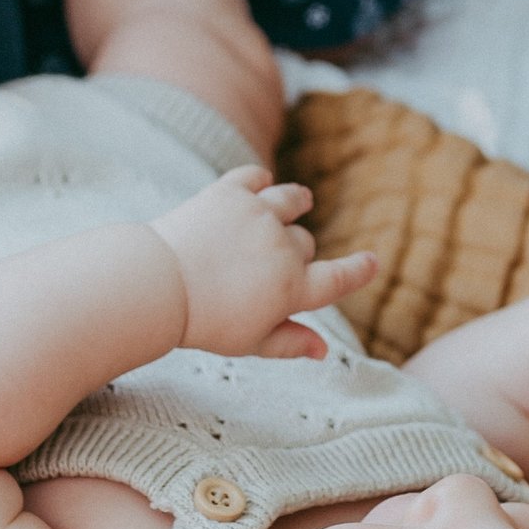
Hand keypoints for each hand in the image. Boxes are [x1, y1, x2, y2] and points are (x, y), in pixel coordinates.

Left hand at [151, 170, 377, 360]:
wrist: (156, 286)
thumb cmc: (202, 321)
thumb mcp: (248, 342)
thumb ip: (289, 342)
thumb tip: (324, 351)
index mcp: (292, 290)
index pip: (337, 279)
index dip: (358, 271)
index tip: (372, 262)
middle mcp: (283, 249)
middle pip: (304, 243)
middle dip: (295, 252)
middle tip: (267, 266)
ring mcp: (259, 215)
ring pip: (291, 200)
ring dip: (296, 202)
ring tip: (300, 201)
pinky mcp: (231, 191)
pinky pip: (255, 177)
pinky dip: (259, 181)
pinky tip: (260, 183)